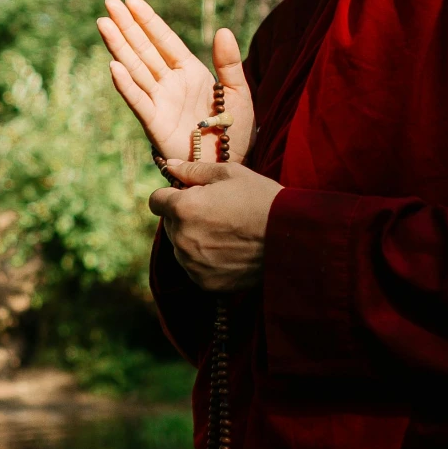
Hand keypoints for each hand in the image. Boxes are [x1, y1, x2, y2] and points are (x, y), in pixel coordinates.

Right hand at [94, 0, 253, 167]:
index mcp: (189, 72)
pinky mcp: (155, 123)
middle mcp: (170, 83)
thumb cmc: (234, 131)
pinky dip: (126, 85)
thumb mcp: (238, 92)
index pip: (164, 40)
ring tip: (103, 24)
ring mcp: (160, 102)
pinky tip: (114, 67)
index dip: (148, 20)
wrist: (229, 165)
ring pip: (135, 69)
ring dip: (119, 47)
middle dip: (126, 27)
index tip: (131, 0)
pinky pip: (138, 101)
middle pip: (143, 49)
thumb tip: (223, 30)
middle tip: (109, 3)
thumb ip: (228, 63)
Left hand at [149, 161, 280, 291]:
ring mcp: (192, 264)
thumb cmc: (261, 199)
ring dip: (194, 239)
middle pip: (169, 225)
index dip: (172, 196)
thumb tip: (170, 166)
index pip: (156, 201)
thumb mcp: (230, 174)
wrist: (291, 238)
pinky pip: (195, 268)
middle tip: (216, 213)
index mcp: (183, 208)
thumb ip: (194, 171)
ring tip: (226, 233)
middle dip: (184, 217)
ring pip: (181, 248)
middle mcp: (181, 239)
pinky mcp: (205, 282)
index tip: (189, 196)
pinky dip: (206, 261)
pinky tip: (229, 252)